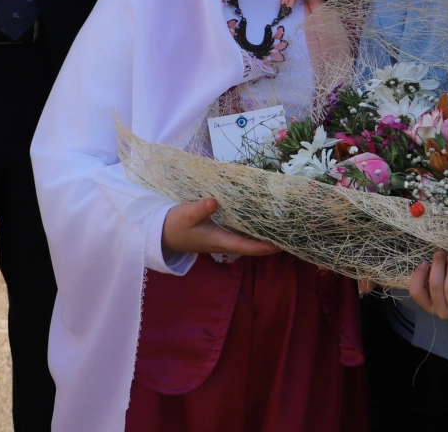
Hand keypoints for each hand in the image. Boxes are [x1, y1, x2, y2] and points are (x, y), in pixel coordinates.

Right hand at [160, 198, 276, 259]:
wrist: (160, 234)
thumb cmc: (174, 225)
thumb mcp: (186, 214)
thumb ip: (200, 209)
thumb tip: (214, 201)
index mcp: (219, 240)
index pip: (246, 246)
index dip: (263, 247)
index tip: (280, 244)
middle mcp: (223, 243)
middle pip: (250, 246)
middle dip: (268, 243)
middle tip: (288, 234)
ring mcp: (221, 240)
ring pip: (246, 241)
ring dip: (261, 237)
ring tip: (279, 228)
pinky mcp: (218, 234)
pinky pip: (239, 235)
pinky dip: (251, 230)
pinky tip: (259, 221)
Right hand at [409, 251, 447, 325]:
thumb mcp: (443, 291)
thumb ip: (435, 279)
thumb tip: (428, 260)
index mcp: (430, 304)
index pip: (416, 292)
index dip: (418, 277)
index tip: (425, 263)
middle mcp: (440, 310)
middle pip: (435, 286)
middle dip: (438, 266)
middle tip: (441, 253)